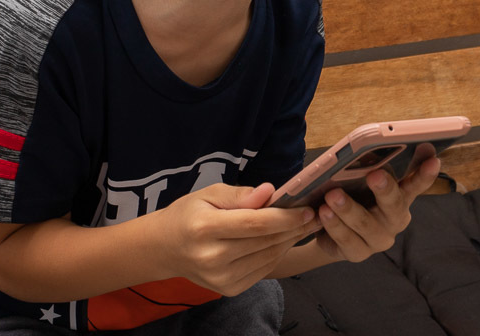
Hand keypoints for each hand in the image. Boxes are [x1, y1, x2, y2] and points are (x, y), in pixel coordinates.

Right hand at [157, 183, 319, 295]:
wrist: (166, 249)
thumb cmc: (188, 215)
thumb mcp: (207, 194)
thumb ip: (239, 194)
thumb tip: (269, 191)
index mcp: (205, 228)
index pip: (254, 223)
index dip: (284, 217)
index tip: (306, 209)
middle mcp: (213, 257)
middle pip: (265, 242)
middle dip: (293, 228)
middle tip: (314, 215)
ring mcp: (222, 277)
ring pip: (268, 257)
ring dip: (290, 241)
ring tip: (304, 226)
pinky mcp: (229, 289)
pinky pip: (263, 269)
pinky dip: (277, 254)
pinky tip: (285, 240)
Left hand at [314, 153, 440, 262]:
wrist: (327, 229)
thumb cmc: (350, 194)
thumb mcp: (358, 178)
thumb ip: (367, 165)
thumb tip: (368, 148)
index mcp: (400, 196)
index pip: (416, 184)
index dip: (426, 174)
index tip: (433, 159)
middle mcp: (394, 219)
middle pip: (394, 205)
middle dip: (385, 189)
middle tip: (374, 174)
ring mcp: (378, 239)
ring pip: (366, 224)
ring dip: (348, 209)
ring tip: (332, 195)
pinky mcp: (358, 253)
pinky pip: (347, 240)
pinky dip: (334, 225)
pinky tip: (322, 213)